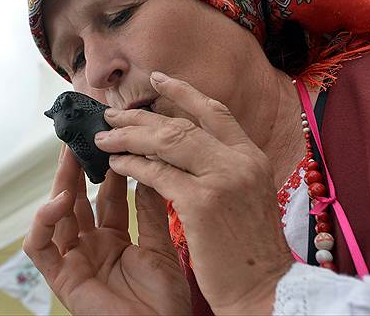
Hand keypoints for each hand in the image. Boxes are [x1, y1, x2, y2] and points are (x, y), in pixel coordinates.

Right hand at [23, 144, 190, 315]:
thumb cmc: (165, 305)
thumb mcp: (161, 249)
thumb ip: (149, 213)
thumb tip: (147, 172)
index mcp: (115, 242)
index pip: (106, 197)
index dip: (107, 170)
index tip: (113, 142)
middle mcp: (91, 248)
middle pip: (77, 200)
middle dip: (78, 169)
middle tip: (83, 138)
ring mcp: (74, 262)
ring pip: (55, 216)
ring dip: (60, 185)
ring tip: (70, 157)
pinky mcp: (60, 279)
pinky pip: (38, 248)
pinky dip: (43, 223)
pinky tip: (58, 201)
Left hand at [95, 72, 291, 314]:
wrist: (266, 289)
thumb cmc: (250, 250)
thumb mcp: (246, 195)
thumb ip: (222, 167)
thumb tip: (183, 147)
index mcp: (251, 156)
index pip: (214, 111)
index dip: (183, 93)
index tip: (158, 80)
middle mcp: (239, 160)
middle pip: (182, 124)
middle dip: (141, 117)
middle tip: (113, 114)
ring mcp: (222, 179)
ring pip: (166, 142)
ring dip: (129, 137)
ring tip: (104, 137)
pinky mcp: (202, 202)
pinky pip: (156, 174)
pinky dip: (132, 166)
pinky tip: (116, 164)